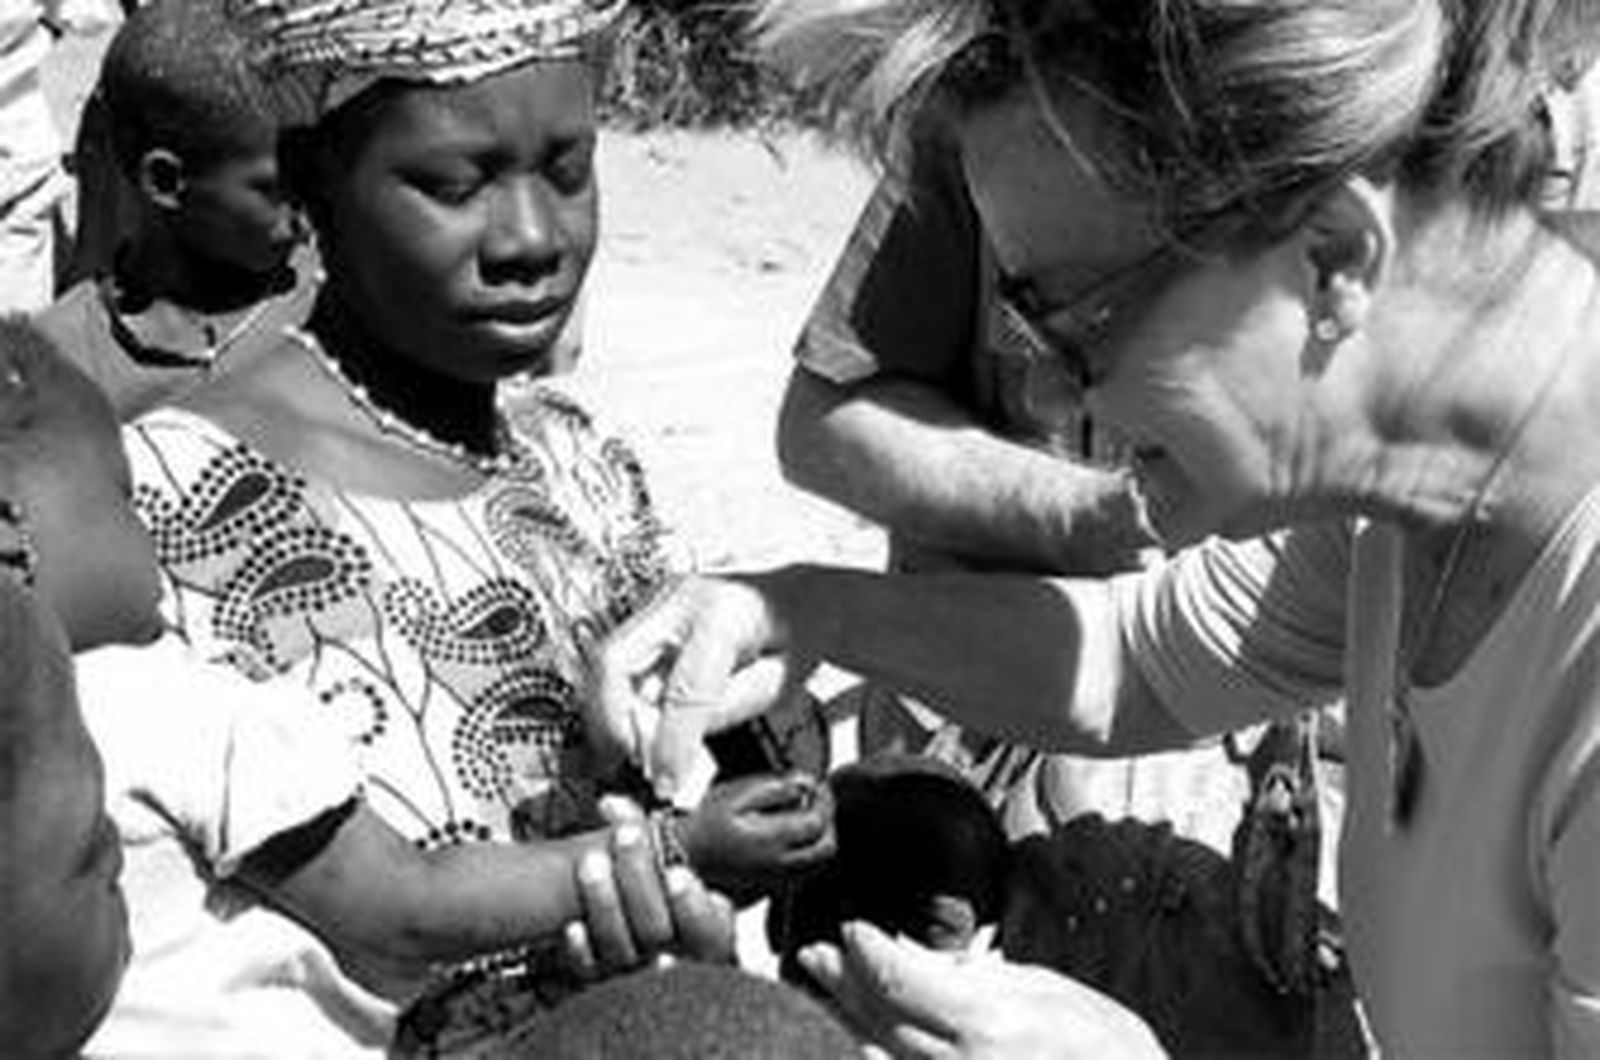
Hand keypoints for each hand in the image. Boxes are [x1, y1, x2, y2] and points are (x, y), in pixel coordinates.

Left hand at [560, 798, 736, 980]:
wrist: (627, 925)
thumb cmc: (661, 890)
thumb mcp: (674, 862)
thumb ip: (650, 832)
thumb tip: (611, 805)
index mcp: (706, 931)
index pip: (710, 932)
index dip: (693, 906)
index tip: (677, 872)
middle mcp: (674, 956)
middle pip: (657, 930)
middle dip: (639, 879)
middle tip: (626, 837)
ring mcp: (637, 968)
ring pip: (623, 950)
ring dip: (604, 903)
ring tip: (591, 863)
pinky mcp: (604, 977)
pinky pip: (591, 972)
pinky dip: (581, 948)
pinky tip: (572, 925)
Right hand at [584, 574, 809, 779]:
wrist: (801, 592)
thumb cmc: (798, 631)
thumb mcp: (775, 682)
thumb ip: (722, 714)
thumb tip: (672, 754)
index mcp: (726, 613)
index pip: (684, 690)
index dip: (671, 743)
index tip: (666, 781)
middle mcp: (681, 598)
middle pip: (614, 662)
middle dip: (614, 723)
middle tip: (637, 762)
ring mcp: (661, 601)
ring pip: (607, 663)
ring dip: (613, 715)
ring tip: (640, 750)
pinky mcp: (652, 614)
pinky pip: (619, 663)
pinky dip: (620, 702)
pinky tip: (643, 727)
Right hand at [680, 772, 834, 892]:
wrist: (678, 858)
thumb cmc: (701, 826)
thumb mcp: (735, 795)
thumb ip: (775, 787)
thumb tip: (805, 783)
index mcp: (772, 839)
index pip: (819, 822)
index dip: (824, 799)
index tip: (816, 785)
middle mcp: (779, 864)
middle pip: (827, 848)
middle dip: (828, 822)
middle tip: (817, 802)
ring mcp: (776, 879)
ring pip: (817, 863)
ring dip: (818, 838)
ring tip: (803, 817)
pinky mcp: (768, 887)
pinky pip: (800, 873)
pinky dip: (804, 854)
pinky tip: (788, 838)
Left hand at [801, 921, 1166, 1059]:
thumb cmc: (1108, 1053)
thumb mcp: (1047, 993)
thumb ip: (978, 977)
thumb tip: (923, 959)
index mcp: (986, 1026)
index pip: (896, 979)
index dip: (865, 949)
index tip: (852, 929)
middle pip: (874, 1019)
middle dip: (841, 982)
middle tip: (815, 955)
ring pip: (873, 1056)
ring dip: (843, 1022)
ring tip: (821, 991)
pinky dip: (871, 1051)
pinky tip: (858, 1035)